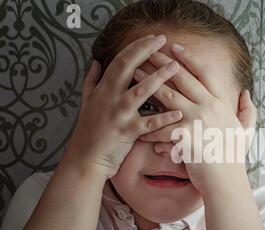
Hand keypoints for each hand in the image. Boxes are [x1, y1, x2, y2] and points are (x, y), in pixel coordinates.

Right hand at [65, 34, 182, 179]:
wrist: (85, 158)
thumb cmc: (89, 130)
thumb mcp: (86, 102)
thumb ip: (91, 81)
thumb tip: (95, 62)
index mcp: (103, 89)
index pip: (120, 60)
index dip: (136, 47)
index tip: (151, 37)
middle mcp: (110, 97)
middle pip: (128, 67)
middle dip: (146, 51)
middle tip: (163, 40)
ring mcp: (118, 114)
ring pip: (140, 91)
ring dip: (159, 78)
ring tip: (175, 67)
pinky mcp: (127, 132)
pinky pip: (149, 124)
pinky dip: (164, 118)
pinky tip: (179, 113)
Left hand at [133, 44, 257, 191]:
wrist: (226, 181)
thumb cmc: (234, 157)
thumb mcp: (246, 131)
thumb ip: (248, 110)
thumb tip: (246, 93)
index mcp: (221, 102)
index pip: (204, 72)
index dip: (188, 58)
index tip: (174, 47)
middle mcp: (208, 107)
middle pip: (181, 78)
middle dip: (162, 63)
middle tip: (147, 52)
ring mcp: (196, 120)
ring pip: (167, 96)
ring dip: (148, 83)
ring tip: (134, 74)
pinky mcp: (183, 137)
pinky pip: (160, 128)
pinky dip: (148, 127)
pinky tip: (135, 121)